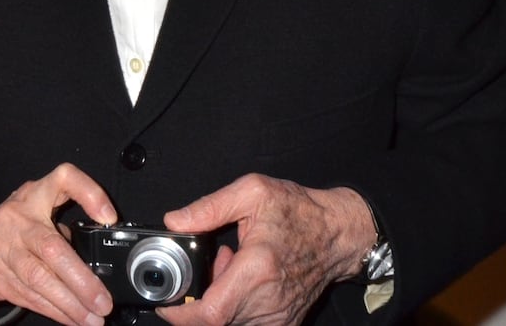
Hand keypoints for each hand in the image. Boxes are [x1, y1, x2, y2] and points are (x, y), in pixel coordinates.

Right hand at [0, 163, 118, 325]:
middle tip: (102, 301)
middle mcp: (17, 218)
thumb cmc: (11, 229)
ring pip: (40, 280)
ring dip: (70, 304)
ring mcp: (2, 247)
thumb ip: (61, 228)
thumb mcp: (34, 212)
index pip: (63, 179)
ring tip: (92, 319)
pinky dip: (54, 311)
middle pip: (51, 248)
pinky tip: (72, 320)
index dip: (89, 194)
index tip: (109, 218)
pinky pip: (29, 296)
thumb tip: (94, 265)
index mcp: (33, 196)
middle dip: (81, 280)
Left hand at [156, 175, 373, 325]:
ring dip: (219, 298)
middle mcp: (268, 300)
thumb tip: (175, 221)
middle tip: (211, 263)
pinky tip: (245, 277)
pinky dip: (236, 304)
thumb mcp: (253, 192)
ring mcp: (278, 315)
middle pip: (215, 318)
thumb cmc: (301, 212)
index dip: (181, 315)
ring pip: (230, 321)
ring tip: (232, 263)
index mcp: (258, 269)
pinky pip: (248, 322)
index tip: (166, 302)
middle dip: (199, 296)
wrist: (340, 234)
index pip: (211, 313)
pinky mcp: (285, 321)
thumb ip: (209, 207)